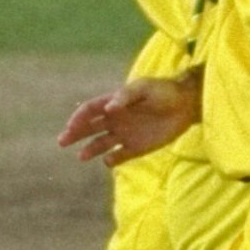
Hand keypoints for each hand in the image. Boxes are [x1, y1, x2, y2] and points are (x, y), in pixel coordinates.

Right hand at [57, 76, 199, 166]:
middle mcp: (116, 119)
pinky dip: (112, 160)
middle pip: (90, 127)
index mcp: (114, 103)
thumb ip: (126, 97)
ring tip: (81, 157)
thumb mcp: (144, 89)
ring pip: (101, 143)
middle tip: (62, 141)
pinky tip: (107, 161)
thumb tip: (108, 109)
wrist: (187, 105)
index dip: (79, 117)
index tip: (71, 126)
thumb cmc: (164, 91)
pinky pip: (120, 156)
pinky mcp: (137, 147)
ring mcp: (126, 134)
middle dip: (75, 134)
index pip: (90, 110)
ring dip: (90, 149)